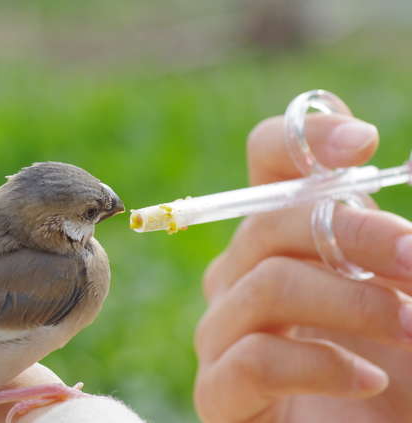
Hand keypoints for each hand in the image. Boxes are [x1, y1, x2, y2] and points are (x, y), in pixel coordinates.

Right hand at [194, 113, 411, 421]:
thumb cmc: (402, 365)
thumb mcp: (403, 282)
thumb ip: (388, 236)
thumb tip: (383, 157)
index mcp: (285, 237)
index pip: (267, 161)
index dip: (302, 138)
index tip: (363, 146)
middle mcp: (242, 274)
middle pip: (266, 222)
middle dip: (351, 233)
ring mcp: (224, 333)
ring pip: (264, 286)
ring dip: (349, 301)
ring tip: (410, 328)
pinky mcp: (218, 393)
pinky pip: (253, 360)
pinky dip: (320, 365)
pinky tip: (369, 379)